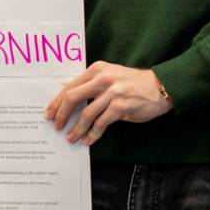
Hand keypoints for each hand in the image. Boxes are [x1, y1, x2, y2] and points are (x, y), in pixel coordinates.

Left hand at [45, 61, 172, 144]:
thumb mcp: (109, 75)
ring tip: (71, 137)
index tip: (49, 113)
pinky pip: (102, 123)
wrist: (160, 86)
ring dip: (77, 128)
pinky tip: (88, 139)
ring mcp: (112, 93)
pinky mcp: (121, 107)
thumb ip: (91, 85)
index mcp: (95, 70)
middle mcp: (102, 79)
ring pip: (87, 113)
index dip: (57, 101)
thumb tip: (70, 101)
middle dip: (61, 114)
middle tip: (56, 126)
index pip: (70, 86)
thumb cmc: (132, 83)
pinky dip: (93, 133)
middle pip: (73, 98)